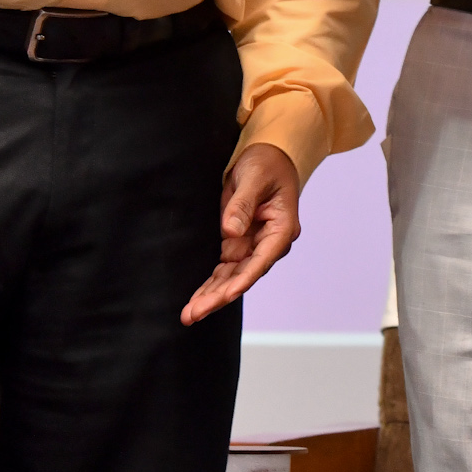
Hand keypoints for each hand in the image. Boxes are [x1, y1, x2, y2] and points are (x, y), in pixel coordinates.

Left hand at [182, 142, 300, 324]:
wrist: (268, 156)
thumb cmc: (268, 164)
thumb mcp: (254, 178)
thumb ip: (242, 205)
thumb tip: (230, 231)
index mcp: (282, 228)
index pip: (261, 260)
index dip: (242, 280)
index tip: (225, 295)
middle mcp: (269, 243)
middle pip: (244, 276)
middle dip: (219, 296)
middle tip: (194, 313)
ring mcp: (253, 246)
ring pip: (232, 278)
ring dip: (212, 296)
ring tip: (190, 314)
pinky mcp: (239, 244)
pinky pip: (224, 270)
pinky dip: (211, 284)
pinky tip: (196, 300)